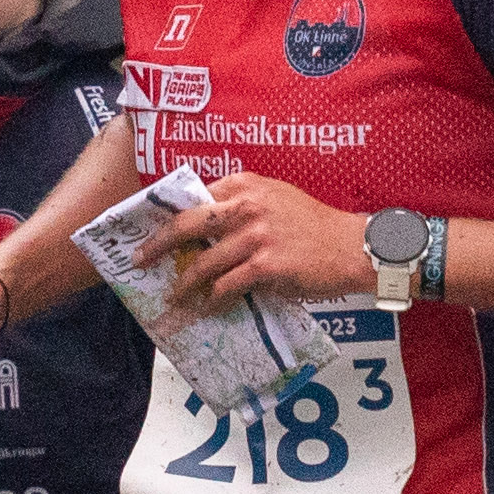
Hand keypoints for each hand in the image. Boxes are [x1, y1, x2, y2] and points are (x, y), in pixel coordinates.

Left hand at [151, 172, 373, 312]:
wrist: (353, 247)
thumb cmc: (315, 227)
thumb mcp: (277, 199)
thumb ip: (243, 204)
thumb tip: (204, 227)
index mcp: (246, 184)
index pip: (194, 197)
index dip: (168, 216)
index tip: (150, 232)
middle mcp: (248, 204)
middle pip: (187, 224)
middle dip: (157, 244)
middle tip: (140, 260)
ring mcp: (257, 234)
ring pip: (204, 261)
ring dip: (184, 284)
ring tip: (174, 297)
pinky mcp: (267, 264)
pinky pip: (227, 285)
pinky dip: (213, 300)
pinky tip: (206, 309)